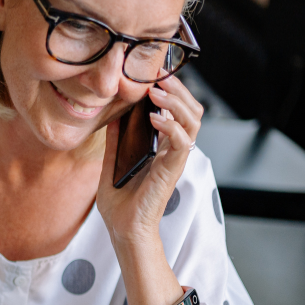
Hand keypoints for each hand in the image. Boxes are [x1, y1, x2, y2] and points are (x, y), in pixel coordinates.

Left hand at [96, 74, 203, 244]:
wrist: (124, 230)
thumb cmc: (120, 204)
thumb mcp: (112, 164)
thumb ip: (115, 142)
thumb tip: (112, 117)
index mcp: (162, 148)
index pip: (177, 112)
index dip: (170, 91)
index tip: (151, 75)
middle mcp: (173, 151)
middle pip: (191, 111)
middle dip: (178, 89)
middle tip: (158, 75)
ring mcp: (175, 160)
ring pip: (192, 122)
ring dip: (176, 102)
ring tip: (157, 91)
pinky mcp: (172, 170)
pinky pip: (181, 142)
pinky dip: (171, 125)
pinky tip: (154, 117)